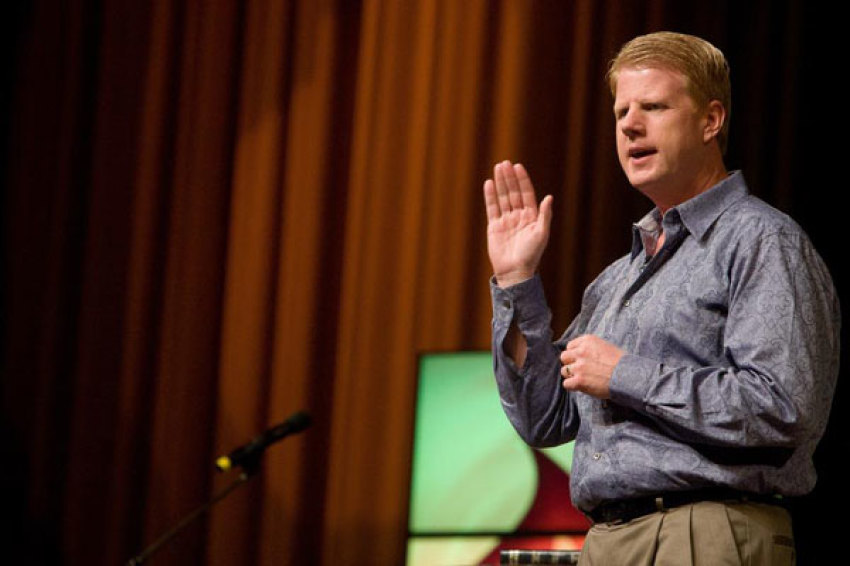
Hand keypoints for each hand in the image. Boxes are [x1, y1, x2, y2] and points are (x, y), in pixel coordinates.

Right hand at [483, 161, 552, 286]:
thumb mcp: (541, 234)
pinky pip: (492, 208)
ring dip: (500, 183)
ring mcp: (506, 220)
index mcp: (531, 216)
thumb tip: (549, 197)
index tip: (518, 167)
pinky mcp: (494, 226)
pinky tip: (489, 184)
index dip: (522, 180)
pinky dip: (490, 196)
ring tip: (497, 168)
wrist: (515, 271)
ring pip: (502, 197)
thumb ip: (544, 215)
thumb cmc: (531, 254)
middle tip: (505, 163)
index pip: (526, 193)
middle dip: (509, 178)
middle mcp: (518, 216)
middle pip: (513, 192)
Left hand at [559, 335, 625, 398]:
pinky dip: (572, 386)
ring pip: (564, 371)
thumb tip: (582, 355)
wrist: (629, 375)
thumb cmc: (622, 363)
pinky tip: (581, 387)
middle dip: (570, 364)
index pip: (570, 346)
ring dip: (572, 376)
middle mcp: (581, 352)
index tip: (580, 360)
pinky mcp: (579, 380)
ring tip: (583, 379)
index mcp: (587, 341)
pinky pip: (566, 384)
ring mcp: (579, 366)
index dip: (574, 354)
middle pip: (564, 357)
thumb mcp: (606, 347)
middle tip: (580, 370)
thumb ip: (591, 349)